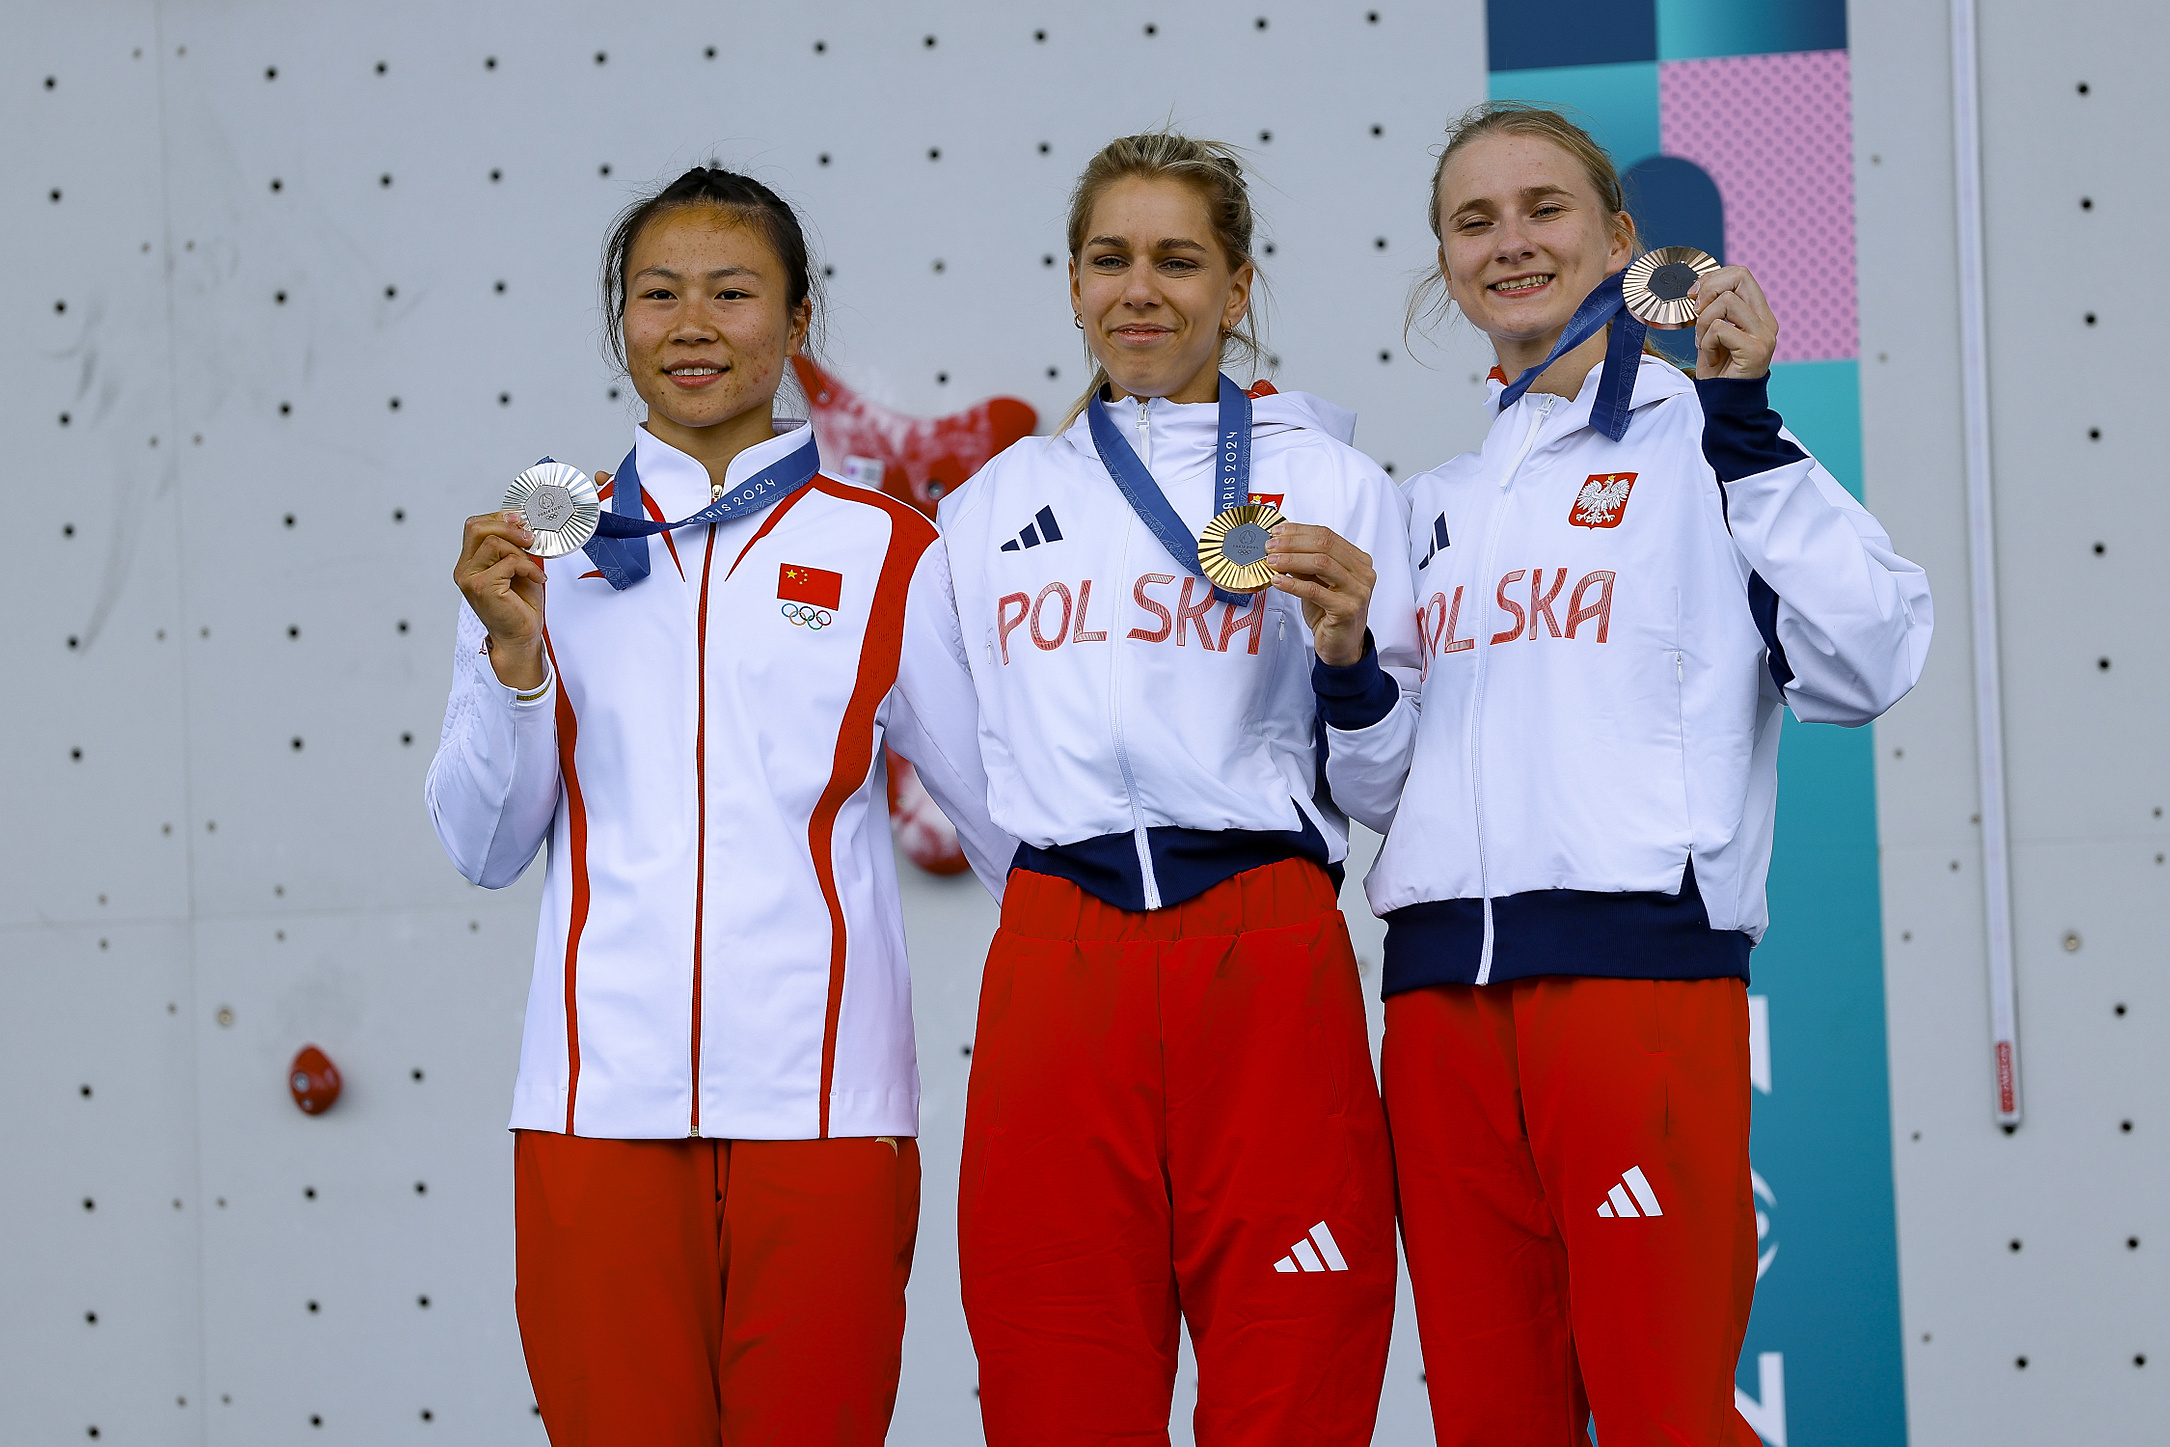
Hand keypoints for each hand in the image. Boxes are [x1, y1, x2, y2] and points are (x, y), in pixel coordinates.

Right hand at [455, 508, 547, 689]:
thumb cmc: (520, 606)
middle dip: (508, 526)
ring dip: (520, 552)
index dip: (499, 518)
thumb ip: (514, 547)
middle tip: (529, 538)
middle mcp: (465, 569)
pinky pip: (509, 562)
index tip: (521, 520)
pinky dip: (528, 567)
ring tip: (531, 568)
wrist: (521, 636)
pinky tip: (536, 578)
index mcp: (470, 562)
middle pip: (477, 527)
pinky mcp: (482, 587)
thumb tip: (523, 525)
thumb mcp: (518, 567)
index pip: (475, 526)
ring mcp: (470, 578)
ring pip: (494, 542)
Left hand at [1264, 523, 1373, 666]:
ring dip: (1291, 559)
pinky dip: (1293, 583)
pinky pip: (1315, 590)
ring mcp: (1358, 591)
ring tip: (1271, 561)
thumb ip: (1305, 564)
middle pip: (1324, 546)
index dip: (1299, 531)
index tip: (1278, 532)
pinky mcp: (1347, 609)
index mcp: (1358, 561)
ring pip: (1321, 563)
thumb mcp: (1317, 582)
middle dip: (1292, 543)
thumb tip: (1280, 546)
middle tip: (1270, 546)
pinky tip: (1278, 581)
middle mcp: (1362, 573)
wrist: (1342, 646)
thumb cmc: (1330, 614)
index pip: (1327, 535)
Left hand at [1687, 265, 1777, 379]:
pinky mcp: (1755, 349)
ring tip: (1705, 343)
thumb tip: (1697, 287)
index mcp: (1759, 313)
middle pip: (1740, 276)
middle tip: (1697, 313)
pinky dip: (1707, 342)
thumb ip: (1713, 309)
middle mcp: (1766, 321)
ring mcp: (1764, 334)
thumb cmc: (1718, 368)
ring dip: (1704, 322)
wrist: (1724, 402)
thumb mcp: (1712, 331)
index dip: (1713, 278)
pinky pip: (1720, 328)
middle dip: (1709, 290)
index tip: (1694, 296)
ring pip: (1726, 301)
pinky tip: (1712, 357)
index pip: (1741, 274)